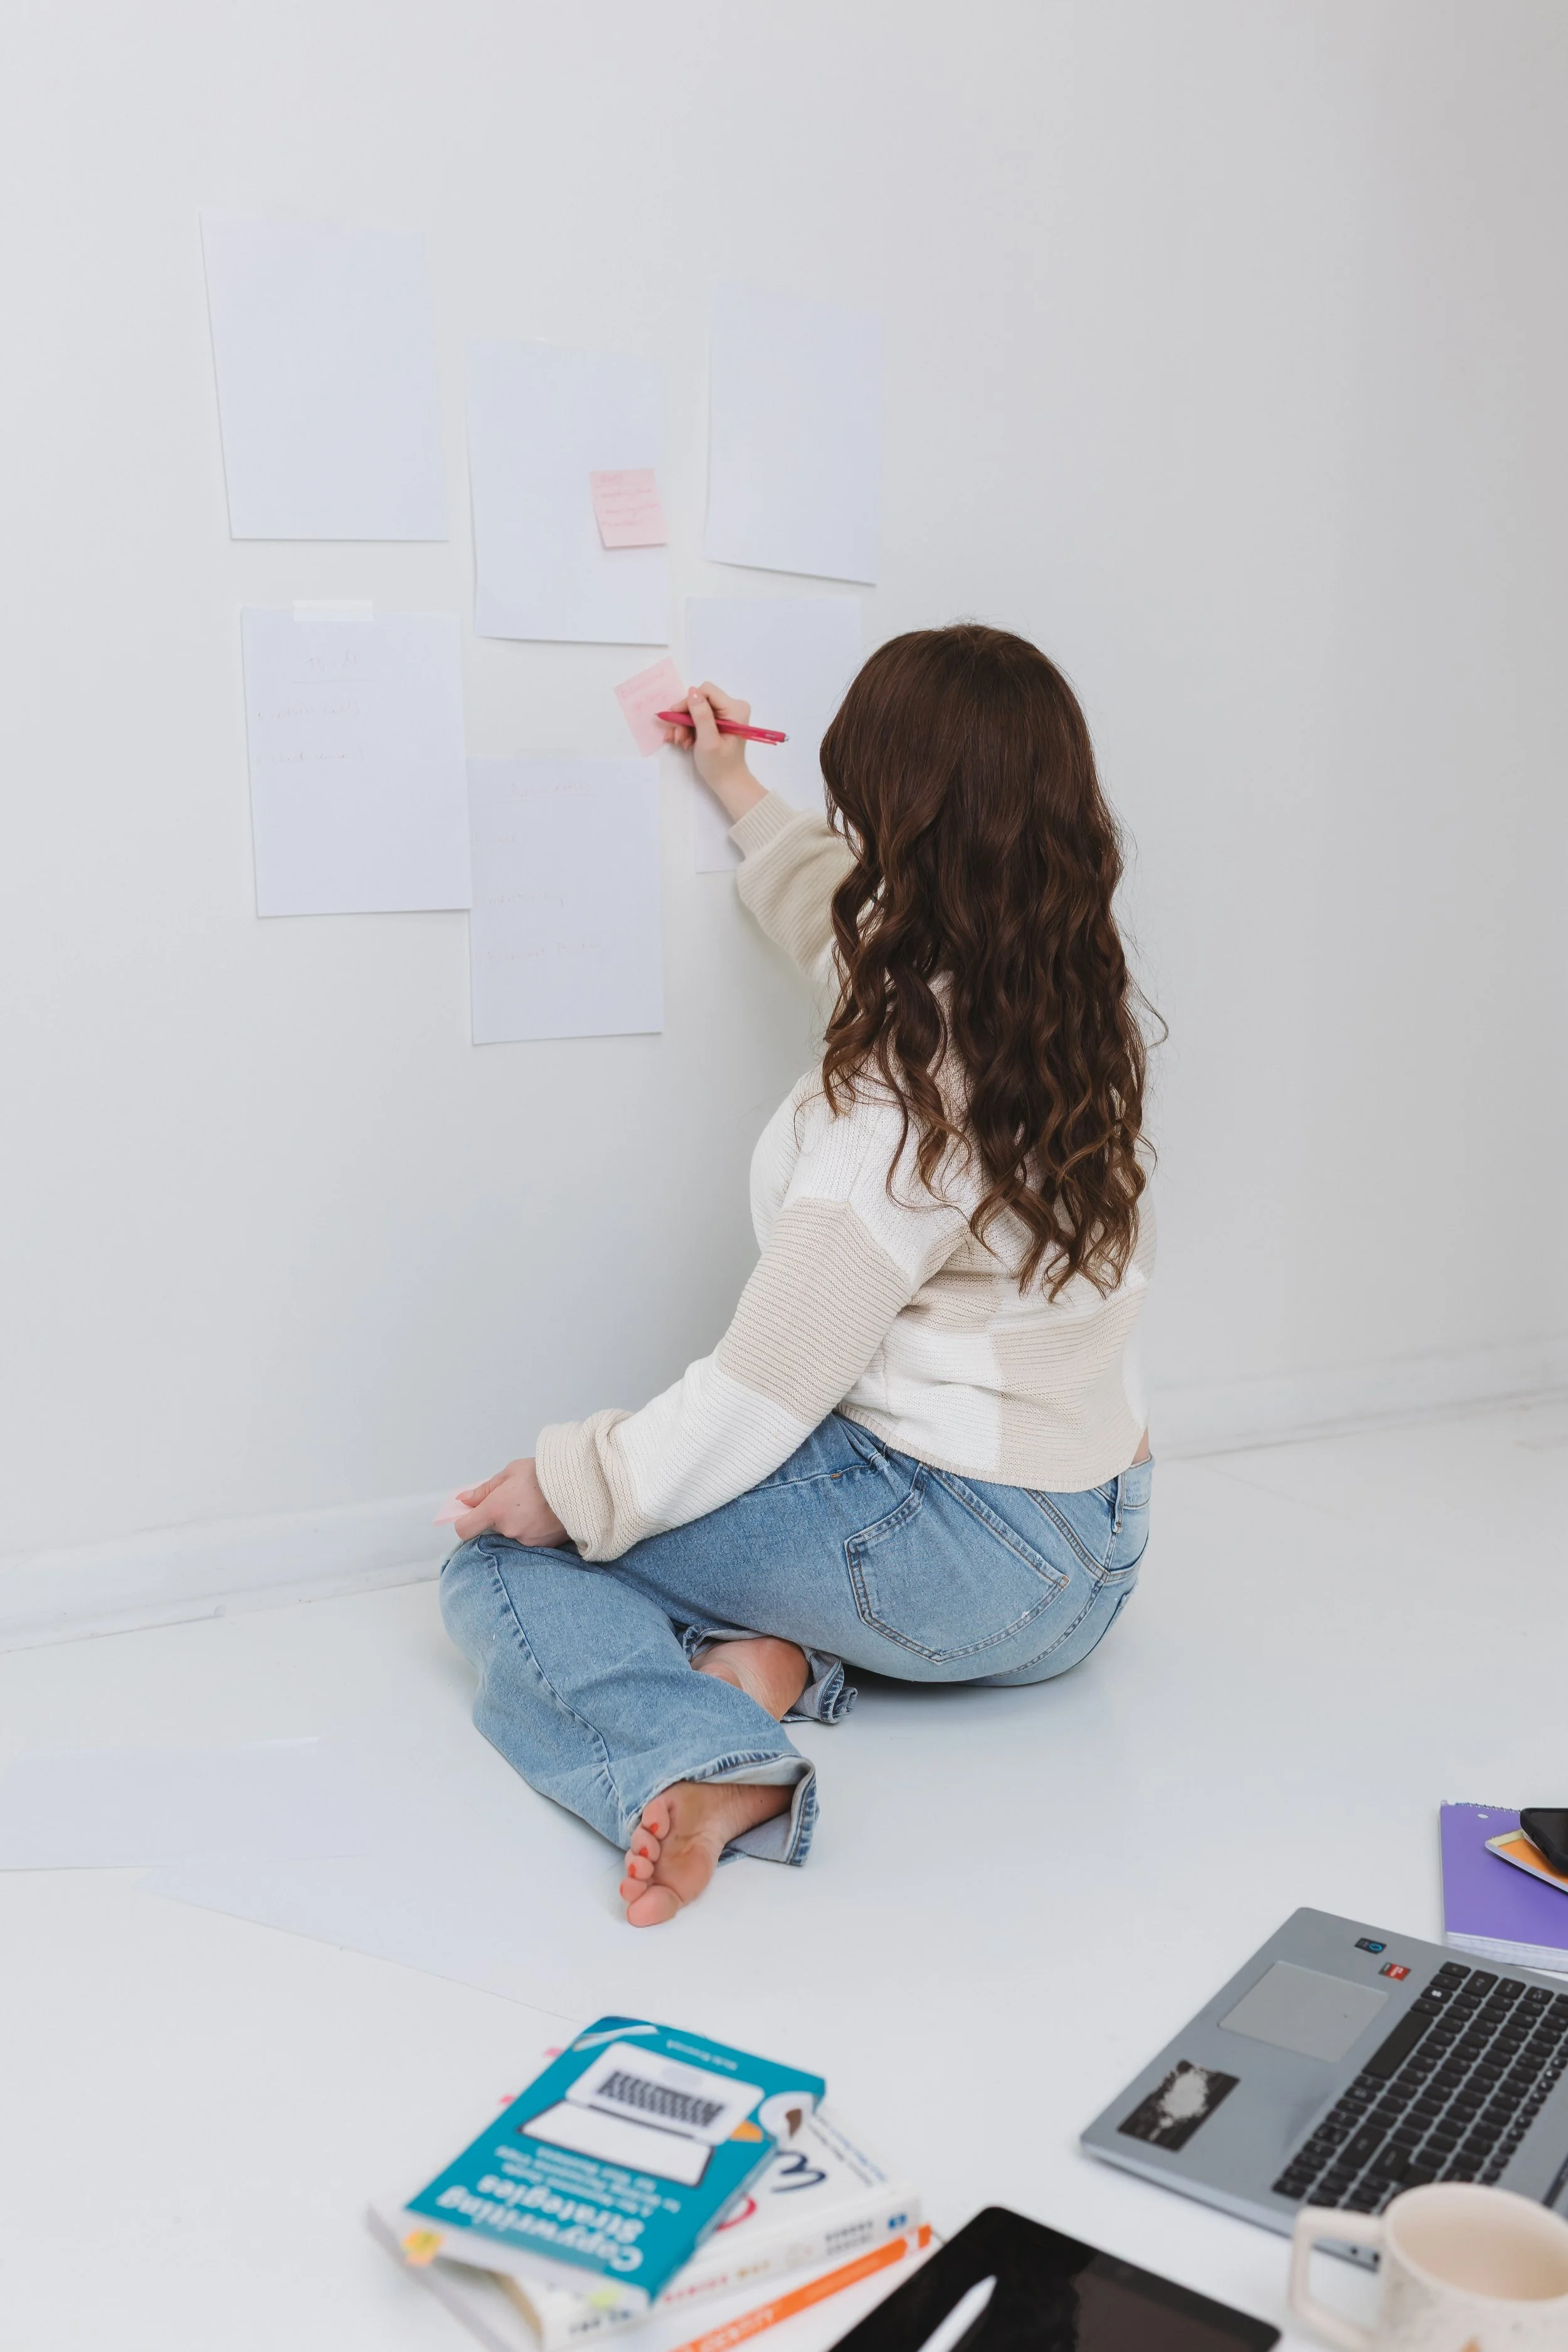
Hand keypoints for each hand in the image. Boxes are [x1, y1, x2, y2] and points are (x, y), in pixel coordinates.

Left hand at [453, 1458, 568, 1547]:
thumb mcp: (510, 1472)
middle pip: (492, 1529)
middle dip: (499, 1516)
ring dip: (519, 1523)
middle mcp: (508, 1529)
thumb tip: (464, 1500)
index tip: (472, 1514)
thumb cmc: (544, 1473)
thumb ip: (484, 1489)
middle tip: (516, 1499)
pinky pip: (531, 1539)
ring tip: (535, 1505)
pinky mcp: (544, 1546)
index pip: (465, 1529)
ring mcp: (527, 1540)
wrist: (581, 1484)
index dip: (465, 1522)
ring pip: (513, 1534)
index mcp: (496, 1510)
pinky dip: (534, 1529)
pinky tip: (545, 1515)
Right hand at [660, 681, 765, 823]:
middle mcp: (733, 707)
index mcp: (735, 709)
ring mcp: (726, 714)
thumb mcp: (708, 741)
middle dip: (684, 718)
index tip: (675, 719)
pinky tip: (685, 741)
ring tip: (680, 742)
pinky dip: (689, 729)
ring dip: (684, 725)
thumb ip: (701, 715)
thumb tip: (692, 692)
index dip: (688, 703)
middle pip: (700, 700)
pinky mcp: (719, 720)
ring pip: (696, 709)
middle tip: (676, 736)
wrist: (728, 782)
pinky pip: (699, 717)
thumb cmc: (720, 765)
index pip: (706, 692)